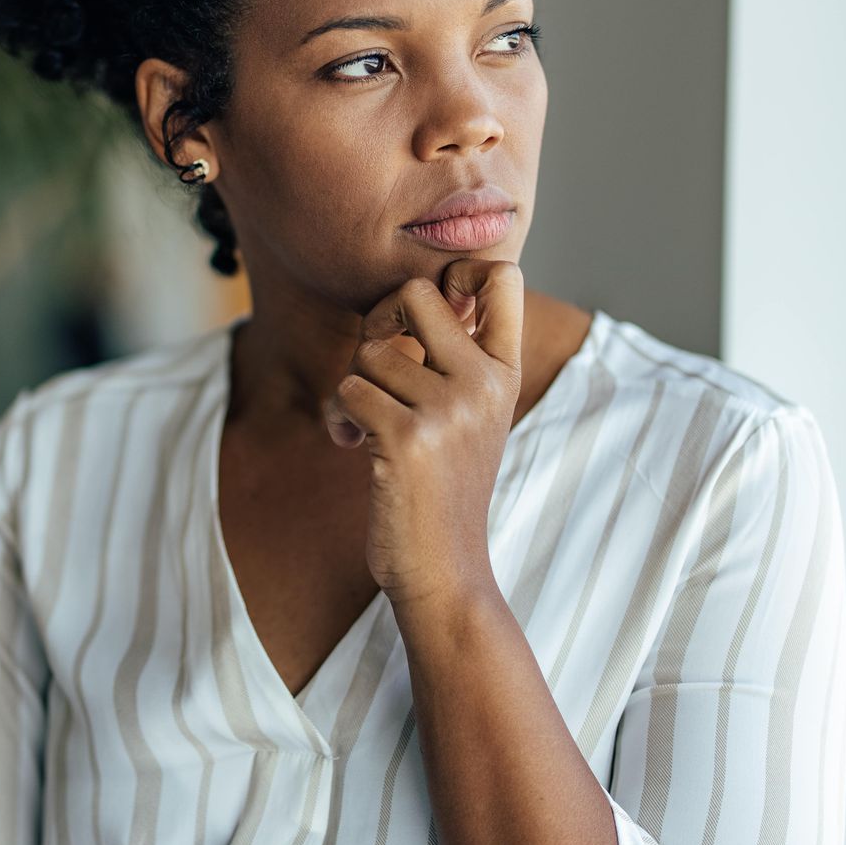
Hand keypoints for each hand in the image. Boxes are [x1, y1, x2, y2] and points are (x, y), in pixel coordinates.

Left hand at [320, 259, 525, 608]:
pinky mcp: (408, 437)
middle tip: (376, 364)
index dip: (456, 272)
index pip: (504, 277)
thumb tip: (401, 300)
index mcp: (505, 373)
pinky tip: (356, 447)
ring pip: (369, 351)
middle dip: (379, 321)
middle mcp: (484, 382)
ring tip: (369, 430)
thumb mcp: (469, 417)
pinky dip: (340, 418)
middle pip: (414, 292)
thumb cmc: (442, 491)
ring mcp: (449, 408)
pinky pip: (348, 391)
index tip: (428, 313)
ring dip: (354, 388)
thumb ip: (452, 361)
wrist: (446, 573)